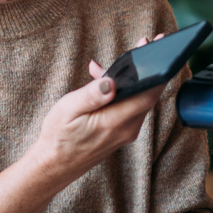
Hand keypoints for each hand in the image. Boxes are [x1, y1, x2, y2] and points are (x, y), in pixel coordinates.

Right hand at [30, 36, 166, 182]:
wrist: (53, 167)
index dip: (157, 69)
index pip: (148, 93)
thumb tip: (112, 81)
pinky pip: (129, 107)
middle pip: (148, 93)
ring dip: (132, 79)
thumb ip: (92, 95)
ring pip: (138, 99)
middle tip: (143, 45)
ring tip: (114, 63)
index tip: (159, 48)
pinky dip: (122, 92)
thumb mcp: (68, 110)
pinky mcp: (122, 132)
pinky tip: (103, 82)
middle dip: (148, 68)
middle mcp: (127, 128)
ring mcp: (126, 132)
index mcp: (115, 121)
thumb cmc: (58, 137)